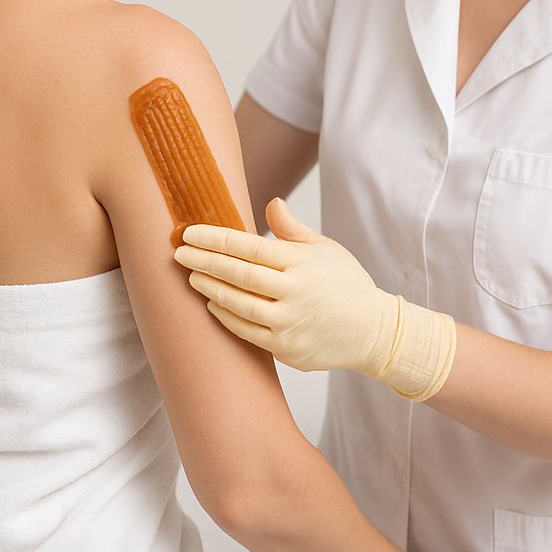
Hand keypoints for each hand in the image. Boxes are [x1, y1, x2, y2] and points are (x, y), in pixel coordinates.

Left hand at [175, 198, 397, 374]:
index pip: (249, 247)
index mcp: (301, 262)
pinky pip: (246, 332)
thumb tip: (271, 202)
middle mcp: (294, 292)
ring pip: (238, 304)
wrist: (373, 332)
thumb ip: (292, 229)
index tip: (191, 233)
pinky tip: (213, 302)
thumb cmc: (346, 284)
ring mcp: (289, 323)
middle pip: (238, 274)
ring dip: (210, 288)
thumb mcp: (325, 248)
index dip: (215, 239)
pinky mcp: (286, 348)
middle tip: (179, 252)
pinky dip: (226, 316)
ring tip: (192, 276)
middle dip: (204, 261)